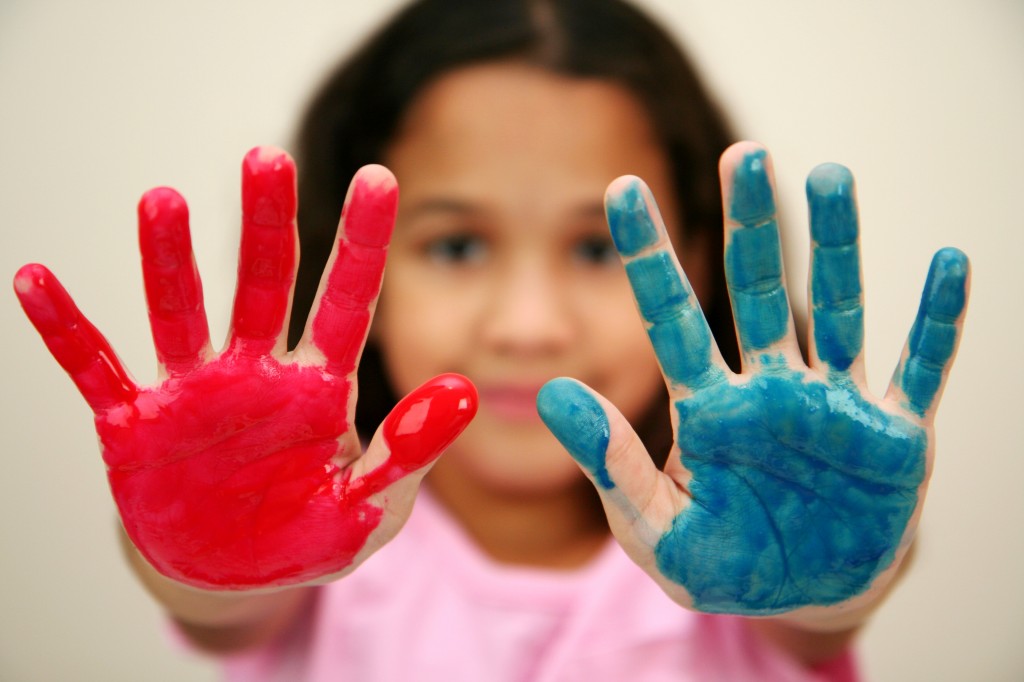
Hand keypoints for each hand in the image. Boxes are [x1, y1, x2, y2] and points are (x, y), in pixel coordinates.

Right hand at [14, 147, 475, 590]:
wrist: (232, 577)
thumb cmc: (308, 534)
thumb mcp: (367, 506)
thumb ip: (408, 453)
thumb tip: (466, 394)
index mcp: (319, 388)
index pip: (347, 301)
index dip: (362, 242)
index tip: (379, 177)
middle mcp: (256, 372)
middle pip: (265, 285)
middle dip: (266, 225)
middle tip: (266, 159)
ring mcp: (193, 392)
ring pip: (180, 312)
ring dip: (168, 260)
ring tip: (162, 201)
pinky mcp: (136, 423)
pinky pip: (96, 368)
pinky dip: (67, 330)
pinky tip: (36, 281)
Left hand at [537, 141, 968, 622]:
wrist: (803, 598)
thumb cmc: (722, 563)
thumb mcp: (654, 527)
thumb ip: (611, 464)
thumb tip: (551, 395)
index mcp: (709, 408)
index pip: (670, 317)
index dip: (647, 254)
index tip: (621, 189)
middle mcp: (770, 389)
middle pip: (757, 291)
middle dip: (750, 225)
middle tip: (744, 153)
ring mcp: (834, 405)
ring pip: (838, 310)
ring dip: (838, 247)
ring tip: (830, 176)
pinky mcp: (892, 434)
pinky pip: (918, 368)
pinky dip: (937, 322)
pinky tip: (947, 264)